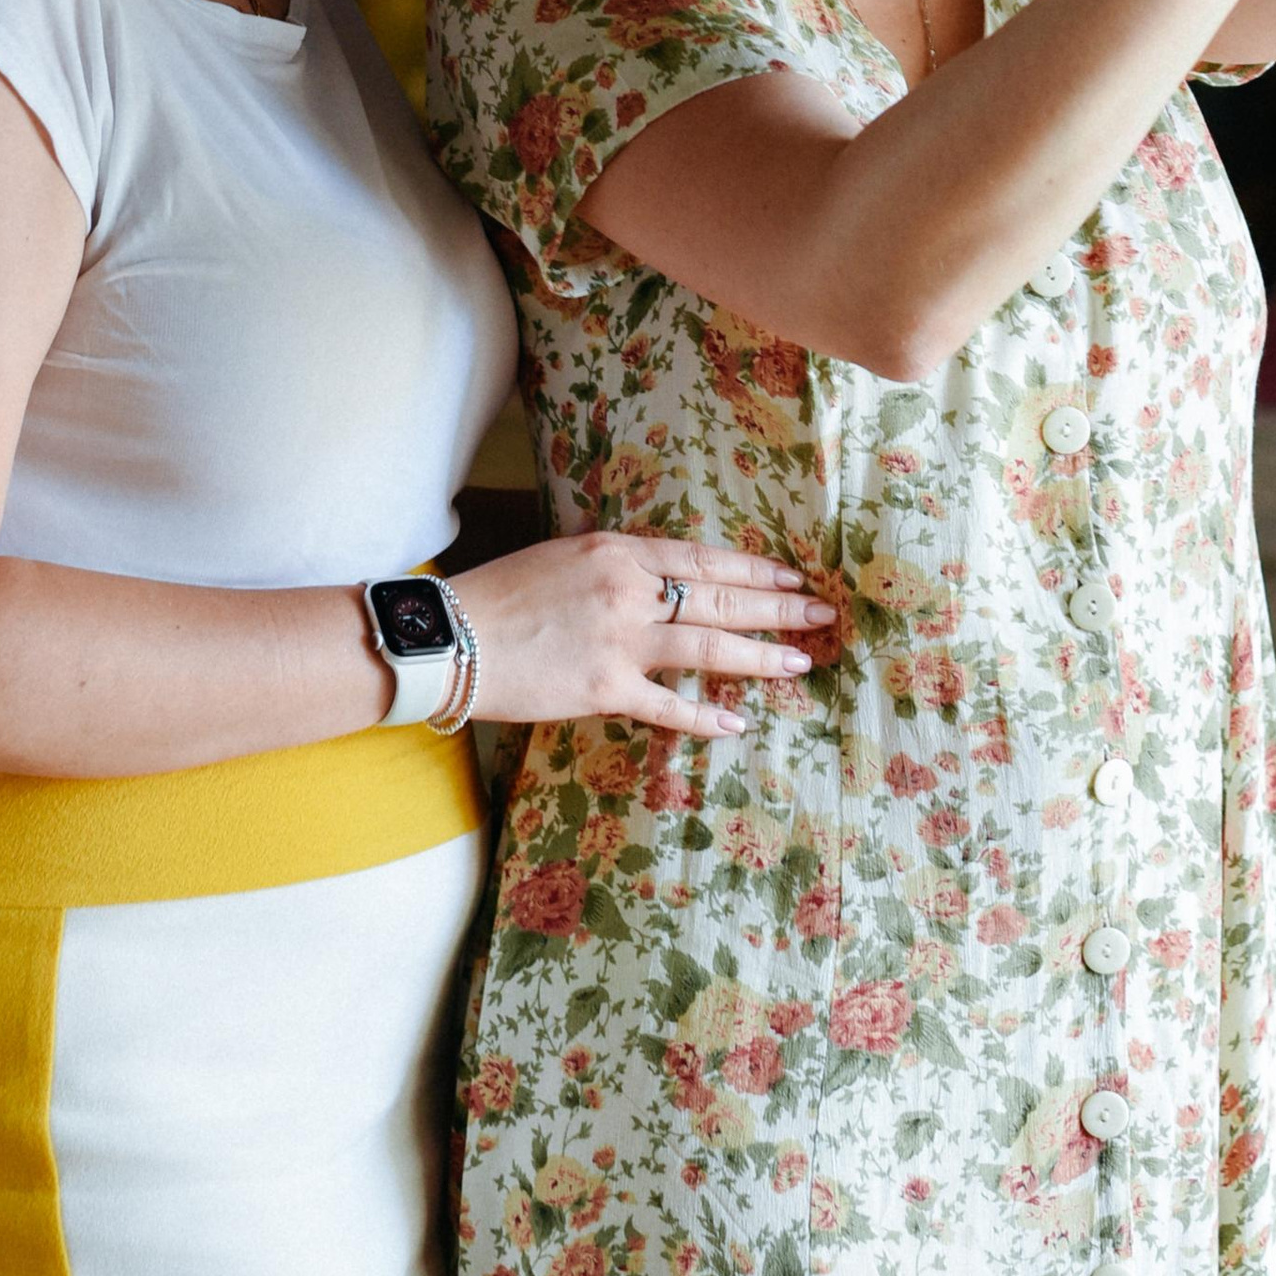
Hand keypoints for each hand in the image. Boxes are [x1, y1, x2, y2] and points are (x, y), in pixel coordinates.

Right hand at [447, 531, 833, 740]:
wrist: (453, 637)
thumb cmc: (501, 595)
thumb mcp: (564, 557)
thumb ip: (615, 566)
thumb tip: (654, 575)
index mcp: (618, 551)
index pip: (703, 560)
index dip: (752, 570)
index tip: (790, 576)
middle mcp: (629, 589)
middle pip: (720, 600)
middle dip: (778, 608)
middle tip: (822, 613)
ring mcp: (620, 640)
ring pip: (710, 648)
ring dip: (761, 657)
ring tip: (801, 663)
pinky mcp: (603, 689)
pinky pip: (668, 706)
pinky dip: (705, 717)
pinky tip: (737, 724)